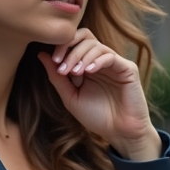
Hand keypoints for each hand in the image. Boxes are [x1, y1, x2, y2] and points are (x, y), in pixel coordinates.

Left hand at [36, 28, 160, 159]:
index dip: (62, 46)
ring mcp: (115, 63)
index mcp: (87, 64)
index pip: (74, 42)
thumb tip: (41, 55)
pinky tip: (88, 72)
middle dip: (70, 48)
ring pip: (96, 45)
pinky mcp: (127, 69)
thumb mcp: (70, 97)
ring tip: (74, 72)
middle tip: (62, 65)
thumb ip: (57, 77)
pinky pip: (110, 56)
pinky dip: (97, 61)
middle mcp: (101, 60)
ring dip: (81, 56)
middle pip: (85, 37)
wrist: (120, 133)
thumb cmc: (96, 117)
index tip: (53, 61)